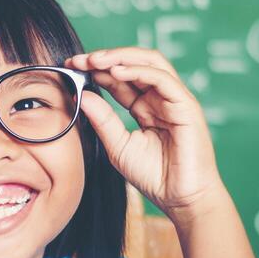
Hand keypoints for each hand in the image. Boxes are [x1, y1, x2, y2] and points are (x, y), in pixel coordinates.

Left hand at [65, 47, 223, 227]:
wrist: (181, 200)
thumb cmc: (154, 176)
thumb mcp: (118, 146)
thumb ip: (103, 120)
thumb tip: (82, 95)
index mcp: (146, 107)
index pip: (120, 79)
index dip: (96, 70)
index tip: (72, 67)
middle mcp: (161, 98)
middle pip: (134, 64)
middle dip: (105, 58)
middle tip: (79, 60)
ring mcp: (175, 99)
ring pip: (150, 63)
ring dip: (121, 58)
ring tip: (95, 60)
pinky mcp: (186, 106)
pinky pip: (162, 79)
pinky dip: (139, 71)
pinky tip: (116, 72)